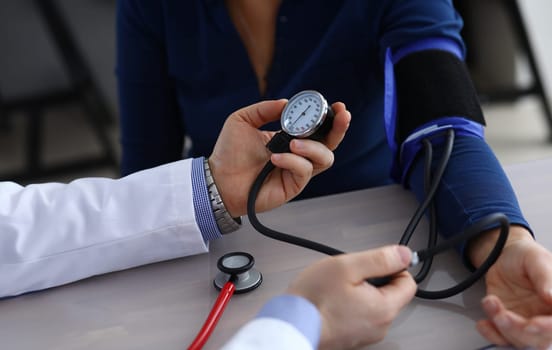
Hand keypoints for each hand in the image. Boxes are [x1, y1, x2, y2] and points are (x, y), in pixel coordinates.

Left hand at [209, 99, 350, 216]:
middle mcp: (297, 154)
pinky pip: (304, 171)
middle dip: (339, 128)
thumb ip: (265, 109)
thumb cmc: (229, 153)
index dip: (329, 117)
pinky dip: (292, 162)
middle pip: (330, 143)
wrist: (219, 179)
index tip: (337, 106)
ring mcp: (296, 171)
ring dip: (313, 147)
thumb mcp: (243, 120)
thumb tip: (286, 102)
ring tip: (294, 143)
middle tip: (341, 116)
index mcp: (289, 137)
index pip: (316, 127)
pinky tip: (275, 159)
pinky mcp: (292, 186)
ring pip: (324, 158)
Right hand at [286, 245, 416, 349]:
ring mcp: (365, 335)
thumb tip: (404, 254)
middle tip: (348, 276)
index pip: (408, 282)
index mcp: (384, 308)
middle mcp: (379, 326)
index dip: (393, 267)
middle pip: (390, 294)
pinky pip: (359, 316)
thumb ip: (379, 259)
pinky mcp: (350, 338)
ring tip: (335, 289)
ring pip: (373, 304)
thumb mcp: (346, 267)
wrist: (289, 326)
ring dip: (359, 293)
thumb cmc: (313, 300)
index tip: (375, 263)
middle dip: (373, 280)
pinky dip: (349, 306)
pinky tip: (331, 301)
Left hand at [469, 226, 551, 348]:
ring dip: (502, 327)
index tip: (532, 324)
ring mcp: (525, 322)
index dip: (547, 327)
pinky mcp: (506, 323)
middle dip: (519, 330)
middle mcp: (544, 317)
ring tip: (490, 303)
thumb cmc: (524, 256)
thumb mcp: (536, 259)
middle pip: (540, 339)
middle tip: (503, 315)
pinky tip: (483, 323)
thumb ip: (546, 278)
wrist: (503, 256)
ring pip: (519, 340)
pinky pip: (500, 338)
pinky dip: (491, 334)